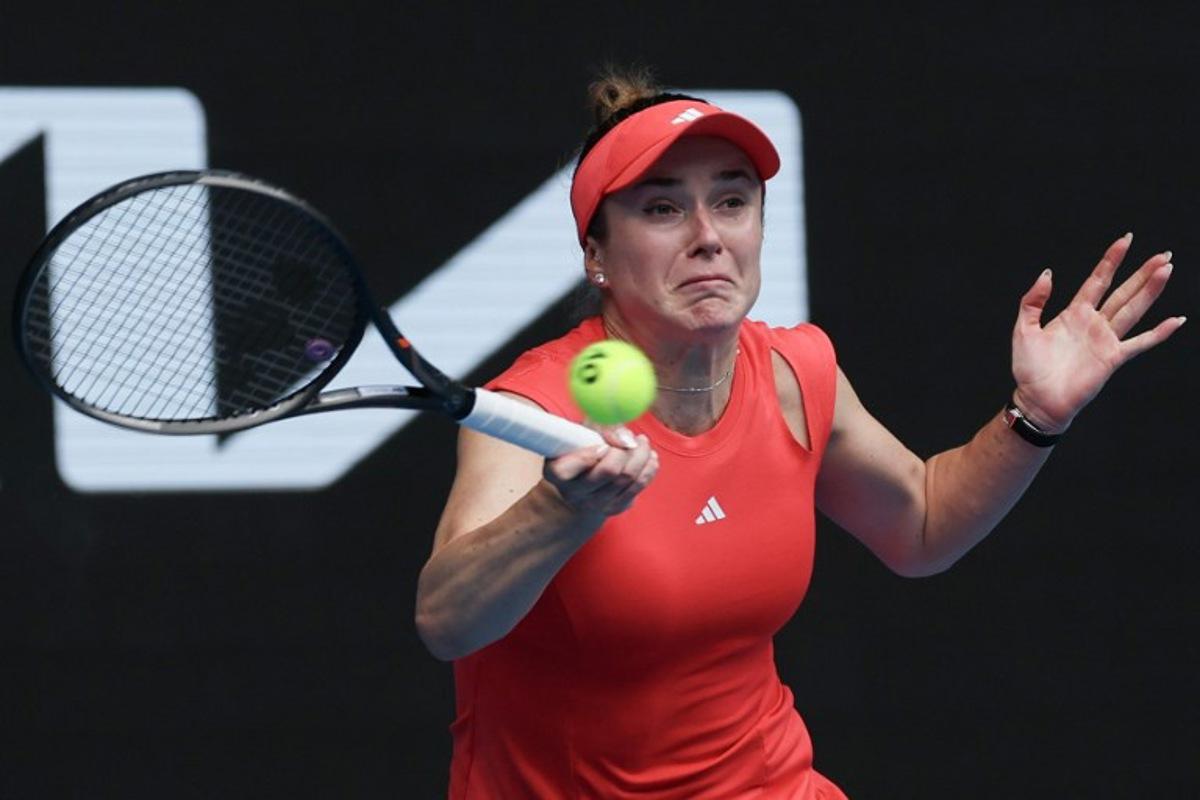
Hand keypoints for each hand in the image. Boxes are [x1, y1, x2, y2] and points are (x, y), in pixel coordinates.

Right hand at [542, 427, 658, 515]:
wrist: (580, 487)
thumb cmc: (579, 451)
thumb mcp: (580, 434)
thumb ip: (599, 427)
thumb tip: (626, 437)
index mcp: (558, 472)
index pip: (575, 465)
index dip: (593, 452)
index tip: (605, 443)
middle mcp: (575, 493)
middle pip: (610, 470)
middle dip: (626, 449)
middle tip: (633, 437)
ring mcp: (596, 504)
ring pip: (628, 477)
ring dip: (641, 455)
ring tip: (642, 442)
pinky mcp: (615, 508)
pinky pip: (638, 486)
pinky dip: (648, 468)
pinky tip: (649, 456)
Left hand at [1011, 233, 1185, 431]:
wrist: (1037, 401)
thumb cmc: (1028, 369)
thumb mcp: (1023, 329)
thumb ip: (1032, 301)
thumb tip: (1047, 273)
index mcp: (1073, 313)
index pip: (1098, 280)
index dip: (1111, 260)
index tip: (1125, 240)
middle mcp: (1094, 323)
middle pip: (1123, 291)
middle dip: (1142, 272)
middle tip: (1163, 254)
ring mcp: (1105, 340)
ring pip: (1133, 309)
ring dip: (1151, 290)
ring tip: (1167, 270)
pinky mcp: (1112, 358)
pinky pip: (1140, 343)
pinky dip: (1158, 333)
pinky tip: (1176, 321)